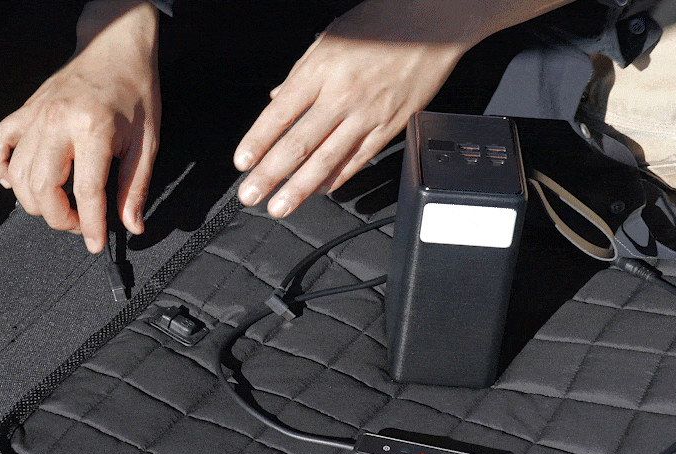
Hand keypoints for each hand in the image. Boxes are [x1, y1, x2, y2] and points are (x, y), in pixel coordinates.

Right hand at [0, 1, 159, 252]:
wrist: (114, 48)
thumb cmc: (133, 89)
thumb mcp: (146, 140)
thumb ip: (136, 186)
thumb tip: (132, 223)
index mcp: (92, 128)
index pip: (86, 192)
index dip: (91, 225)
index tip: (95, 243)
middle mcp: (57, 122)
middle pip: (44, 189)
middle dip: (60, 218)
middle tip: (80, 223)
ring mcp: (35, 116)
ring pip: (18, 176)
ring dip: (36, 202)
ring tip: (61, 207)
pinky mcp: (23, 112)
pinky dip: (1, 170)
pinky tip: (17, 183)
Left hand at [233, 0, 478, 217]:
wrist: (433, 23)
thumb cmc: (382, 25)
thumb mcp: (330, 38)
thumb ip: (300, 72)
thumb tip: (277, 99)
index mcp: (321, 71)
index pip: (279, 114)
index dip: (258, 141)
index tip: (242, 163)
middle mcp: (341, 95)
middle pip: (298, 143)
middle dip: (270, 175)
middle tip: (250, 195)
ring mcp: (367, 115)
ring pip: (327, 159)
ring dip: (300, 188)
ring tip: (280, 206)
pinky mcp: (390, 127)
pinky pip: (358, 159)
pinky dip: (337, 178)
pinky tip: (319, 191)